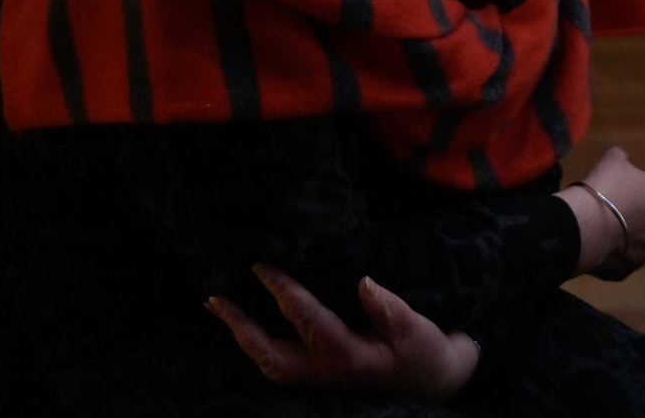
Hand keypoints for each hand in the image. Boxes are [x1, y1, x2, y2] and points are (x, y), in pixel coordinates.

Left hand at [205, 265, 479, 398]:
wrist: (429, 379)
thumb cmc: (422, 351)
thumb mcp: (415, 329)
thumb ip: (389, 308)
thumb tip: (364, 283)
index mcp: (348, 356)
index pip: (307, 319)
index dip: (283, 291)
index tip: (261, 266)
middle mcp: (326, 371)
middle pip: (271, 355)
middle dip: (241, 327)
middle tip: (215, 299)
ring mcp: (319, 378)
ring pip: (269, 363)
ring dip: (242, 338)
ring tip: (219, 309)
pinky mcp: (318, 375)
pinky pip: (276, 363)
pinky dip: (255, 345)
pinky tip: (244, 325)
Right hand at [560, 146, 644, 278]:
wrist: (588, 226)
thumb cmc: (606, 187)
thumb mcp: (612, 160)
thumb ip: (622, 158)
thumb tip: (621, 158)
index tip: (630, 187)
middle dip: (643, 213)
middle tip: (618, 207)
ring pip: (644, 239)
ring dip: (632, 235)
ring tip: (607, 228)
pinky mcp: (633, 267)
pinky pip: (627, 258)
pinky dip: (617, 254)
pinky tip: (601, 245)